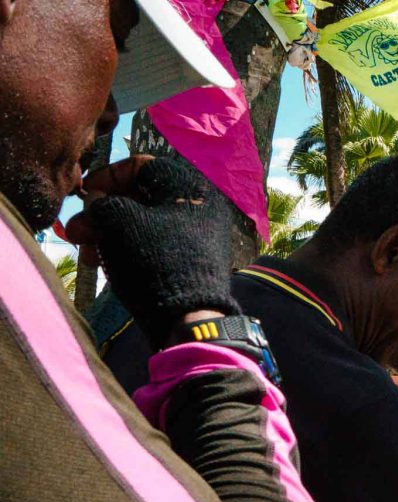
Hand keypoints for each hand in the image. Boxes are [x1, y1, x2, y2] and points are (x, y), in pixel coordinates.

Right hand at [64, 156, 239, 348]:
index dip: (106, 177)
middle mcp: (198, 206)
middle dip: (101, 214)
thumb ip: (101, 203)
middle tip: (75, 233)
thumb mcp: (118, 221)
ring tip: (87, 255)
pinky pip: (154, 243)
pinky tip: (104, 263)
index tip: (84, 194)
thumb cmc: (153, 258)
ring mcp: (197, 235)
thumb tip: (97, 201)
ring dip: (108, 234)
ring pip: (142, 223)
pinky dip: (128, 248)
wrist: (187, 316)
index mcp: (189, 186)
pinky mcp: (191, 259)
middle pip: (138, 198)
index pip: (141, 166)